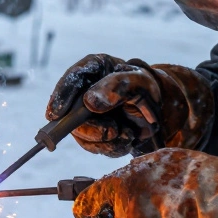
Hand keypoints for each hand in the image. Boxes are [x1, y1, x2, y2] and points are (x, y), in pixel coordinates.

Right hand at [46, 54, 214, 157]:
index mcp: (93, 69)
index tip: (54, 114)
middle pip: (71, 113)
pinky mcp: (95, 133)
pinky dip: (112, 147)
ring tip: (126, 133)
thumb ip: (116, 87)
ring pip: (81, 135)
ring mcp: (87, 114)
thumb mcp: (138, 82)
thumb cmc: (148, 87)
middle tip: (111, 131)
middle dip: (89, 128)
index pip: (72, 78)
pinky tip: (127, 137)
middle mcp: (84, 92)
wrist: (162, 108)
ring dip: (103, 140)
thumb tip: (90, 102)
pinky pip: (95, 147)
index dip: (61, 96)